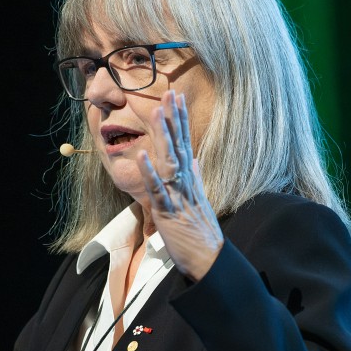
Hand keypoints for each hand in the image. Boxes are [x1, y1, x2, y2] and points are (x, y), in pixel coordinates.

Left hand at [139, 90, 223, 280]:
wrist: (208, 258)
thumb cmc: (200, 231)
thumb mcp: (198, 199)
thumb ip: (195, 177)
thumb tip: (194, 160)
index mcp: (190, 178)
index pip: (185, 142)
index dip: (180, 119)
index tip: (176, 96)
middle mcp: (185, 182)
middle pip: (179, 145)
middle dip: (173, 119)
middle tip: (169, 92)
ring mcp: (177, 195)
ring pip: (169, 161)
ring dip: (163, 138)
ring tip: (155, 113)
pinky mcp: (167, 211)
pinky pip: (156, 189)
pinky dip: (149, 172)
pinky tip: (142, 154)